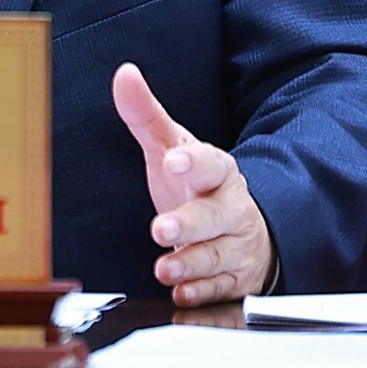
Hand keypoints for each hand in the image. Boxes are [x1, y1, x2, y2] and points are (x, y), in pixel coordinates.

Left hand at [111, 62, 274, 306]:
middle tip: (160, 228)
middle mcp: (231, 208)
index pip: (211, 164)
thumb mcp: (173, 147)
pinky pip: (220, 288)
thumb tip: (124, 74)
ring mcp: (235, 245)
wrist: (242, 227)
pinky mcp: (234, 278)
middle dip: (189, 224)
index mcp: (218, 171)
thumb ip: (146, 115)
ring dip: (190, 264)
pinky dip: (201, 292)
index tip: (173, 160)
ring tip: (164, 269)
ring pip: (216, 256)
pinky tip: (182, 293)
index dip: (194, 162)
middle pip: (215, 216)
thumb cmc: (199, 184)